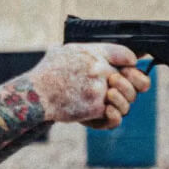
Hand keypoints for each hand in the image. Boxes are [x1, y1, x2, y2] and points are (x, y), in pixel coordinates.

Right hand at [28, 44, 149, 124]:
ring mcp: (99, 89)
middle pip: (132, 77)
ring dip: (121, 102)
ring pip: (127, 98)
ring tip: (109, 103)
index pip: (126, 54)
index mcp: (94, 53)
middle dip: (131, 84)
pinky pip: (114, 115)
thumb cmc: (47, 74)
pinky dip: (110, 117)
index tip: (132, 66)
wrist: (35, 95)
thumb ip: (88, 51)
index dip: (132, 62)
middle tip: (120, 89)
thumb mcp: (65, 51)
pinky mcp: (95, 107)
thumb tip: (102, 53)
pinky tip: (103, 113)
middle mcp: (100, 69)